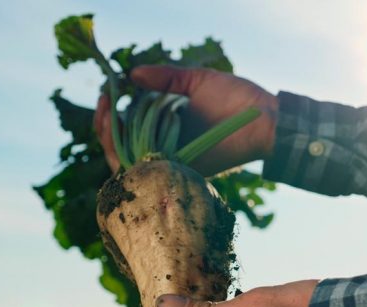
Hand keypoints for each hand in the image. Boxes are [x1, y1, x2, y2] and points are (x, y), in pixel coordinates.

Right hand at [94, 66, 277, 174]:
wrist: (263, 117)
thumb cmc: (235, 98)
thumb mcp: (194, 80)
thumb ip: (165, 78)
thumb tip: (131, 74)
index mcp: (166, 125)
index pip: (126, 127)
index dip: (109, 113)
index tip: (106, 94)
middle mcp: (165, 145)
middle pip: (120, 145)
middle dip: (103, 125)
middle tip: (104, 104)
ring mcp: (172, 160)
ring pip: (127, 160)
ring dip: (109, 140)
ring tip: (106, 117)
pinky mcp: (182, 171)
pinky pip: (148, 172)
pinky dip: (129, 158)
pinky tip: (121, 138)